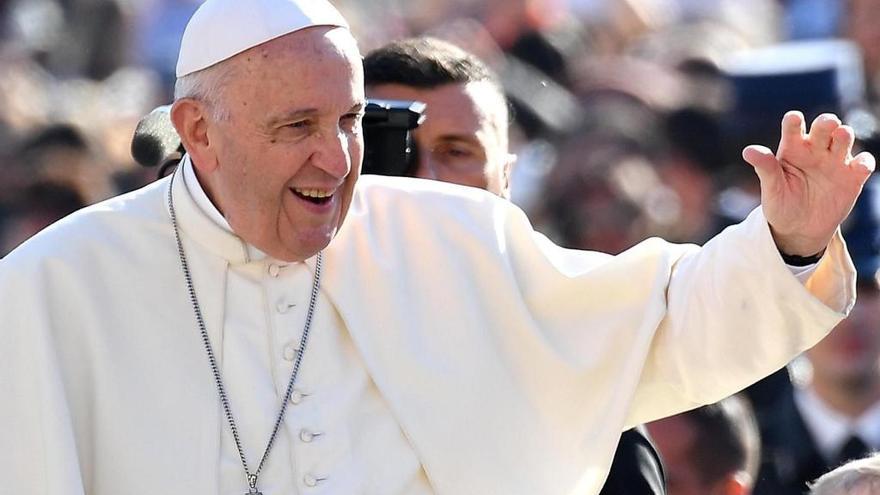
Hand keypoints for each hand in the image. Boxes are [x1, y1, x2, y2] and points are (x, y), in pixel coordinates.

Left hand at [742, 111, 875, 256]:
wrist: (799, 229)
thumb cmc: (781, 204)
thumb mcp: (771, 188)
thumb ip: (765, 168)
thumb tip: (748, 151)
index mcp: (792, 148)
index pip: (792, 128)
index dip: (793, 122)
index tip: (793, 118)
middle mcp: (815, 149)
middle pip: (823, 128)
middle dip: (826, 123)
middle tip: (828, 123)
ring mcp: (835, 161)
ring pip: (844, 140)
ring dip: (844, 135)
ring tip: (842, 135)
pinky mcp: (853, 176)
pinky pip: (862, 164)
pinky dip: (864, 162)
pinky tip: (860, 165)